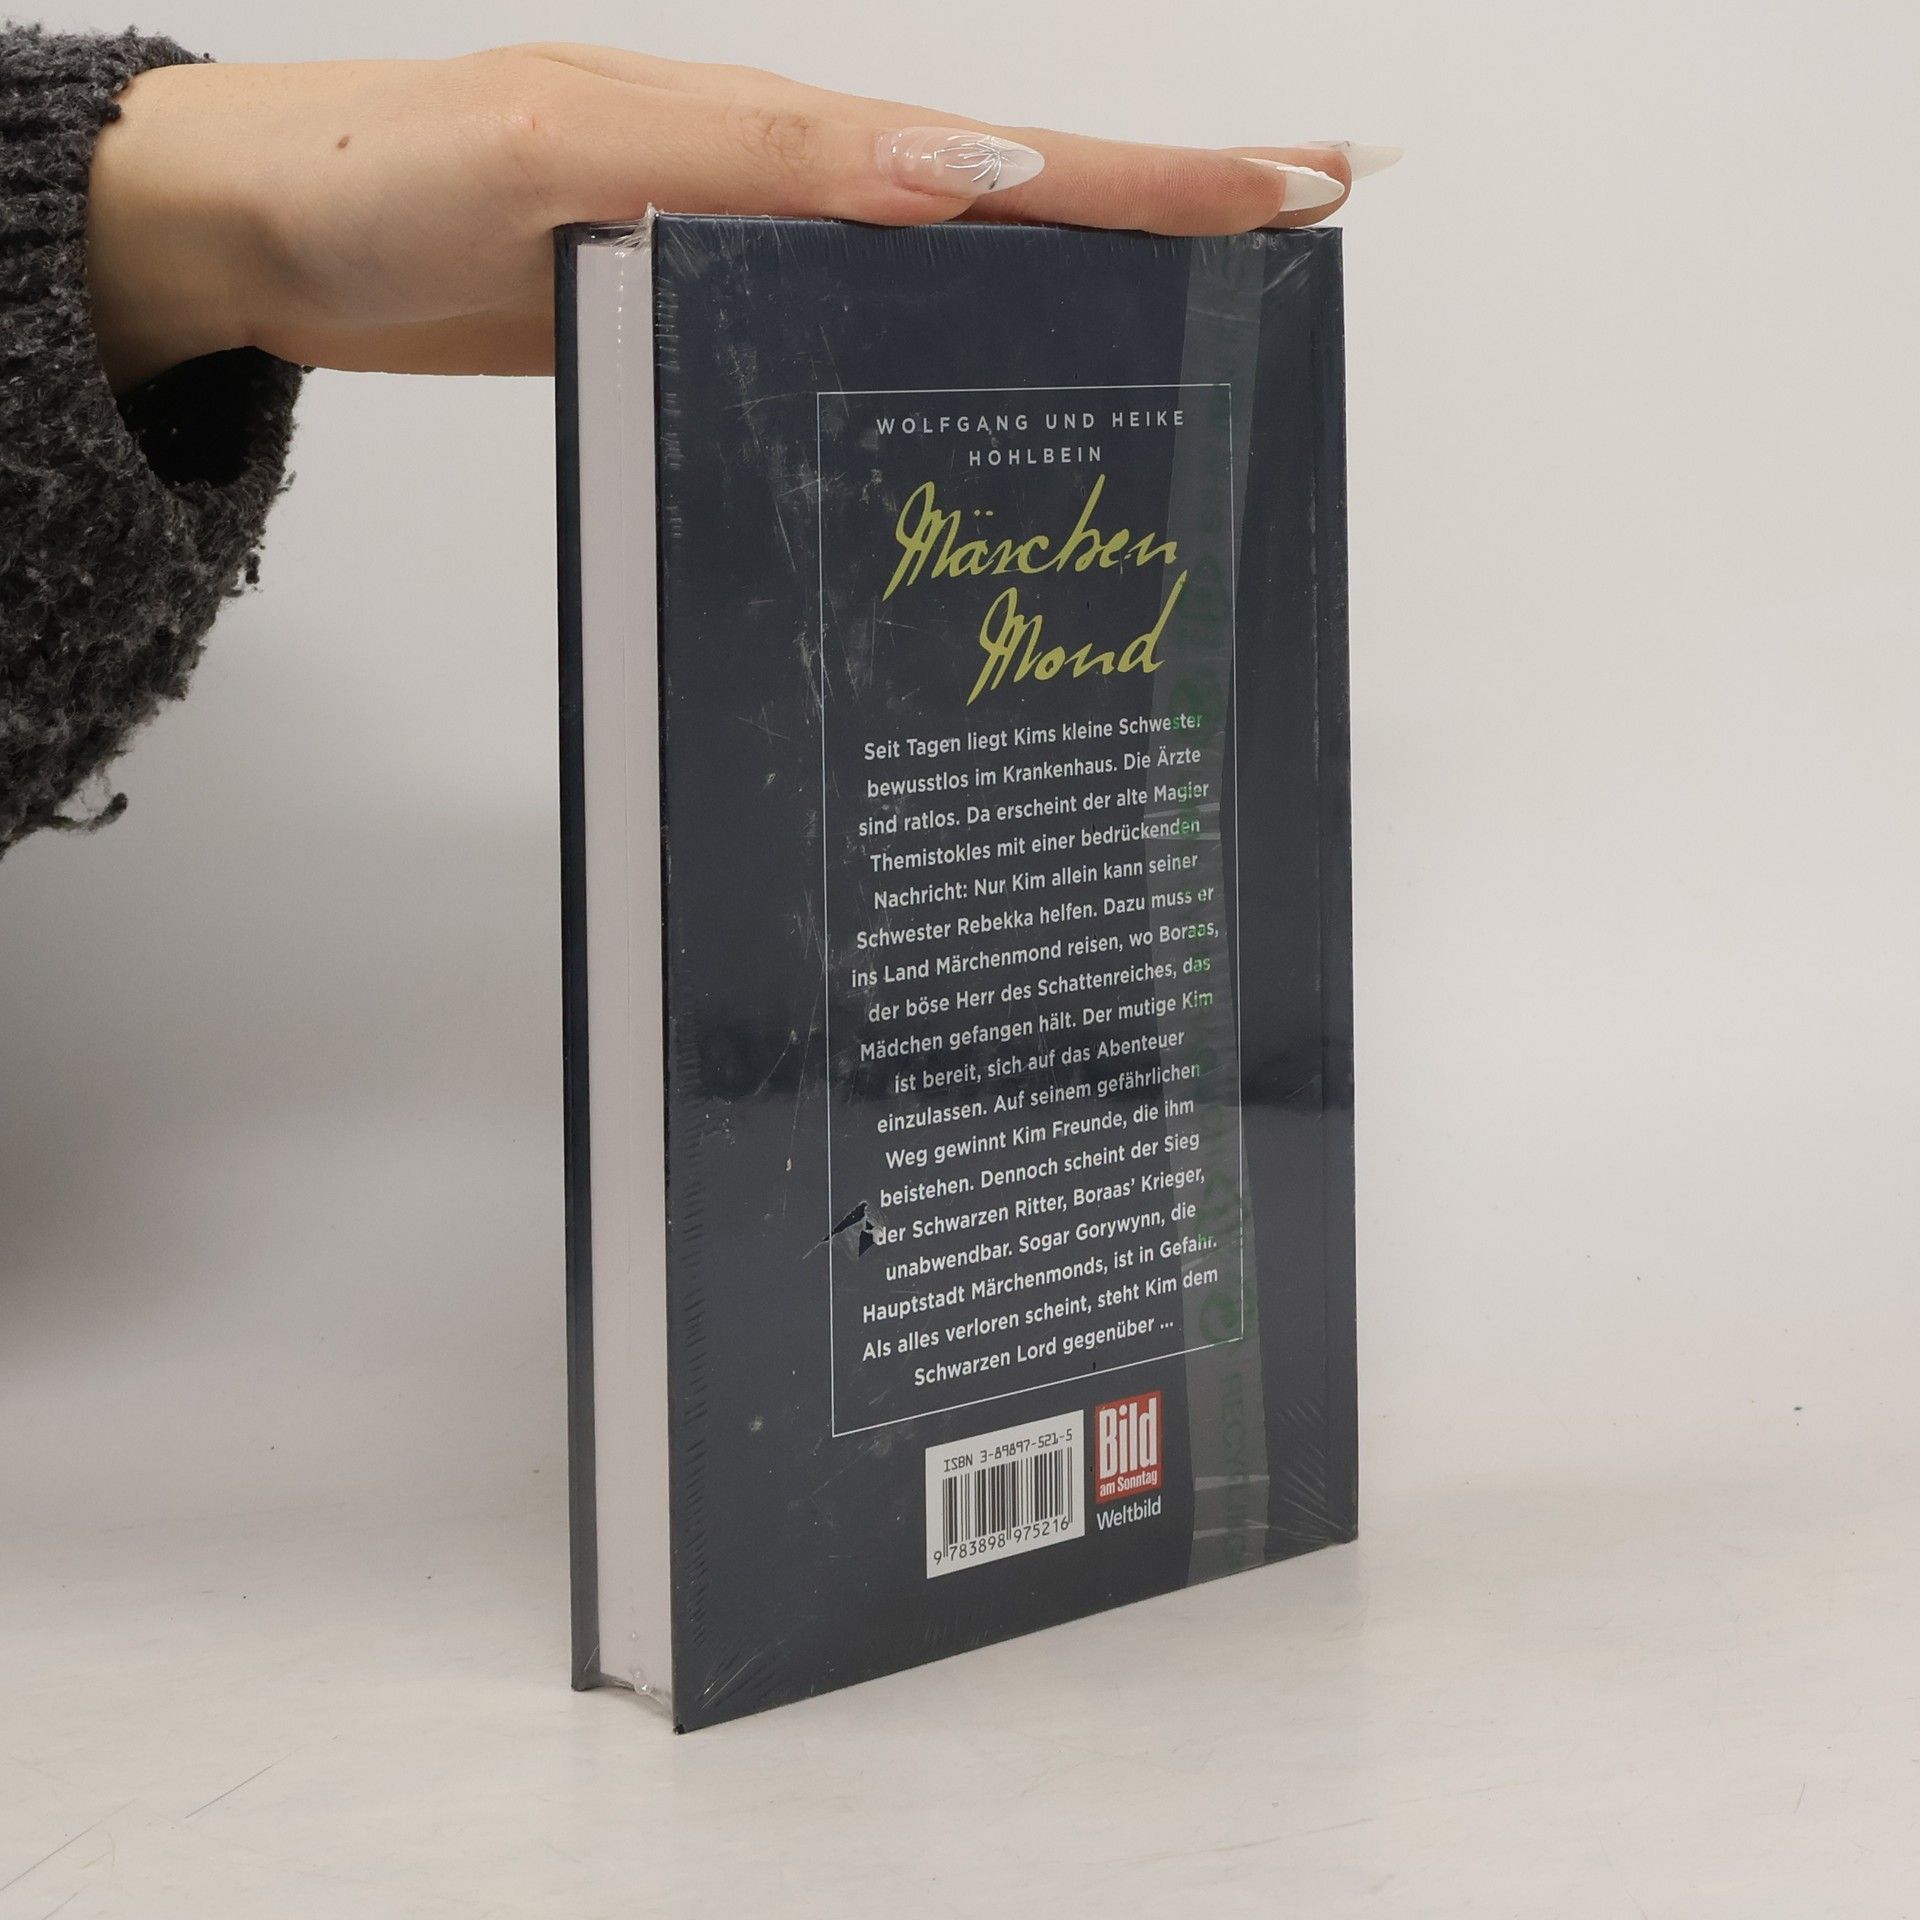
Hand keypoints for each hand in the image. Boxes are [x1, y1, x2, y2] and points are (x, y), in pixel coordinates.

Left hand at [86, 45, 1389, 389]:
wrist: (275, 235)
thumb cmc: (389, 180)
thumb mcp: (567, 143)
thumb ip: (753, 158)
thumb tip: (956, 175)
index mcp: (782, 143)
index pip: (1008, 156)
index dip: (1152, 177)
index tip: (1289, 186)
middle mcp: (794, 196)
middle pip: (1017, 201)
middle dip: (1166, 213)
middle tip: (1303, 228)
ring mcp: (760, 260)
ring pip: (956, 274)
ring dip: (1082, 284)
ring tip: (1198, 315)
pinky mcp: (716, 322)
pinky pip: (866, 335)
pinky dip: (956, 352)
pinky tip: (996, 390)